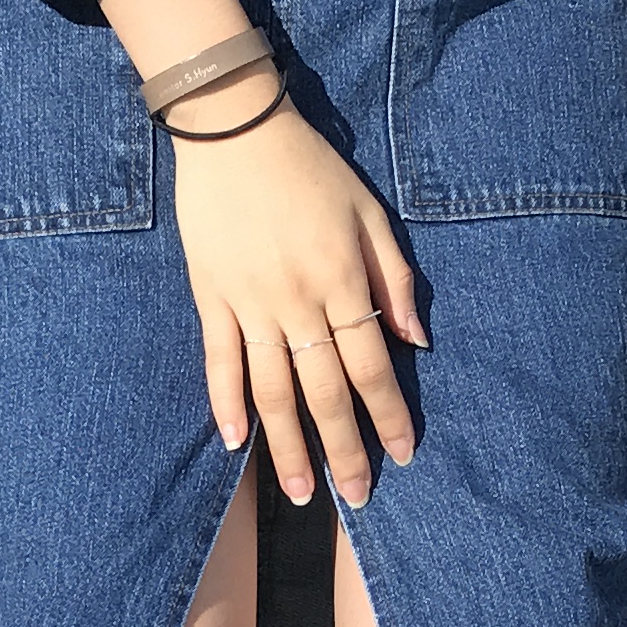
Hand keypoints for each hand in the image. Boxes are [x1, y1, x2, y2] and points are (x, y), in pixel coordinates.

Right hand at [169, 74, 426, 507]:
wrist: (234, 129)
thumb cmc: (311, 168)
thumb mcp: (370, 213)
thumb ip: (395, 278)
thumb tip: (415, 341)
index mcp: (342, 282)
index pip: (371, 365)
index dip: (389, 414)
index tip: (403, 453)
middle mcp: (297, 302)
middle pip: (324, 391)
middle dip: (344, 449)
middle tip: (356, 496)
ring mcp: (250, 303)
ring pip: (272, 390)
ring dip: (287, 446)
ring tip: (298, 492)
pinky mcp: (212, 297)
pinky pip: (220, 361)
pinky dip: (225, 404)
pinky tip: (235, 443)